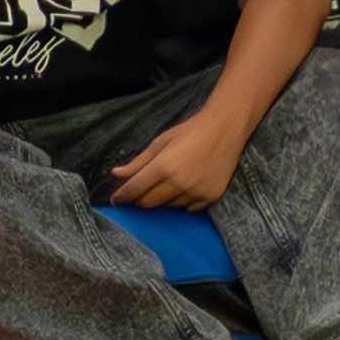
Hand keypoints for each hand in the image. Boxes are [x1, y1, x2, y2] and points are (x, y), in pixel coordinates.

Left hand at [108, 109, 247, 211]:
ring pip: (168, 206)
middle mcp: (179, 183)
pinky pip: (188, 209)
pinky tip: (185, 185)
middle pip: (149, 203)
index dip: (122, 197)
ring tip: (170, 180)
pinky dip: (182, 201)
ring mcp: (196, 192)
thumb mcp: (159, 143)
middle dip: (139, 199)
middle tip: (139, 190)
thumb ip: (137, 163)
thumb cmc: (189, 133)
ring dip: (162, 198)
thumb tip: (115, 174)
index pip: (134, 190)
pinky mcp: (210, 198)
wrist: (224, 130)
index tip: (116, 200)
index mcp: (163, 167)